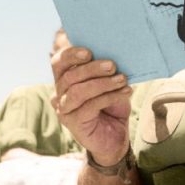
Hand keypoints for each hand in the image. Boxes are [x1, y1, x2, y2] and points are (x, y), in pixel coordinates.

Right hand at [51, 46, 131, 165]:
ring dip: (102, 83)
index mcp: (65, 78)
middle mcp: (60, 93)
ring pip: (78, 91)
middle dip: (92, 68)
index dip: (71, 54)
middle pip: (69, 76)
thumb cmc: (112, 103)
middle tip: (112, 65)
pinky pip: (90, 106)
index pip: (59, 62)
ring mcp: (64, 109)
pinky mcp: (73, 123)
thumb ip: (105, 68)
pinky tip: (125, 91)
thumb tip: (114, 50)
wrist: (115, 135)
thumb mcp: (110, 82)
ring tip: (122, 79)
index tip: (89, 52)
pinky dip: (110, 96)